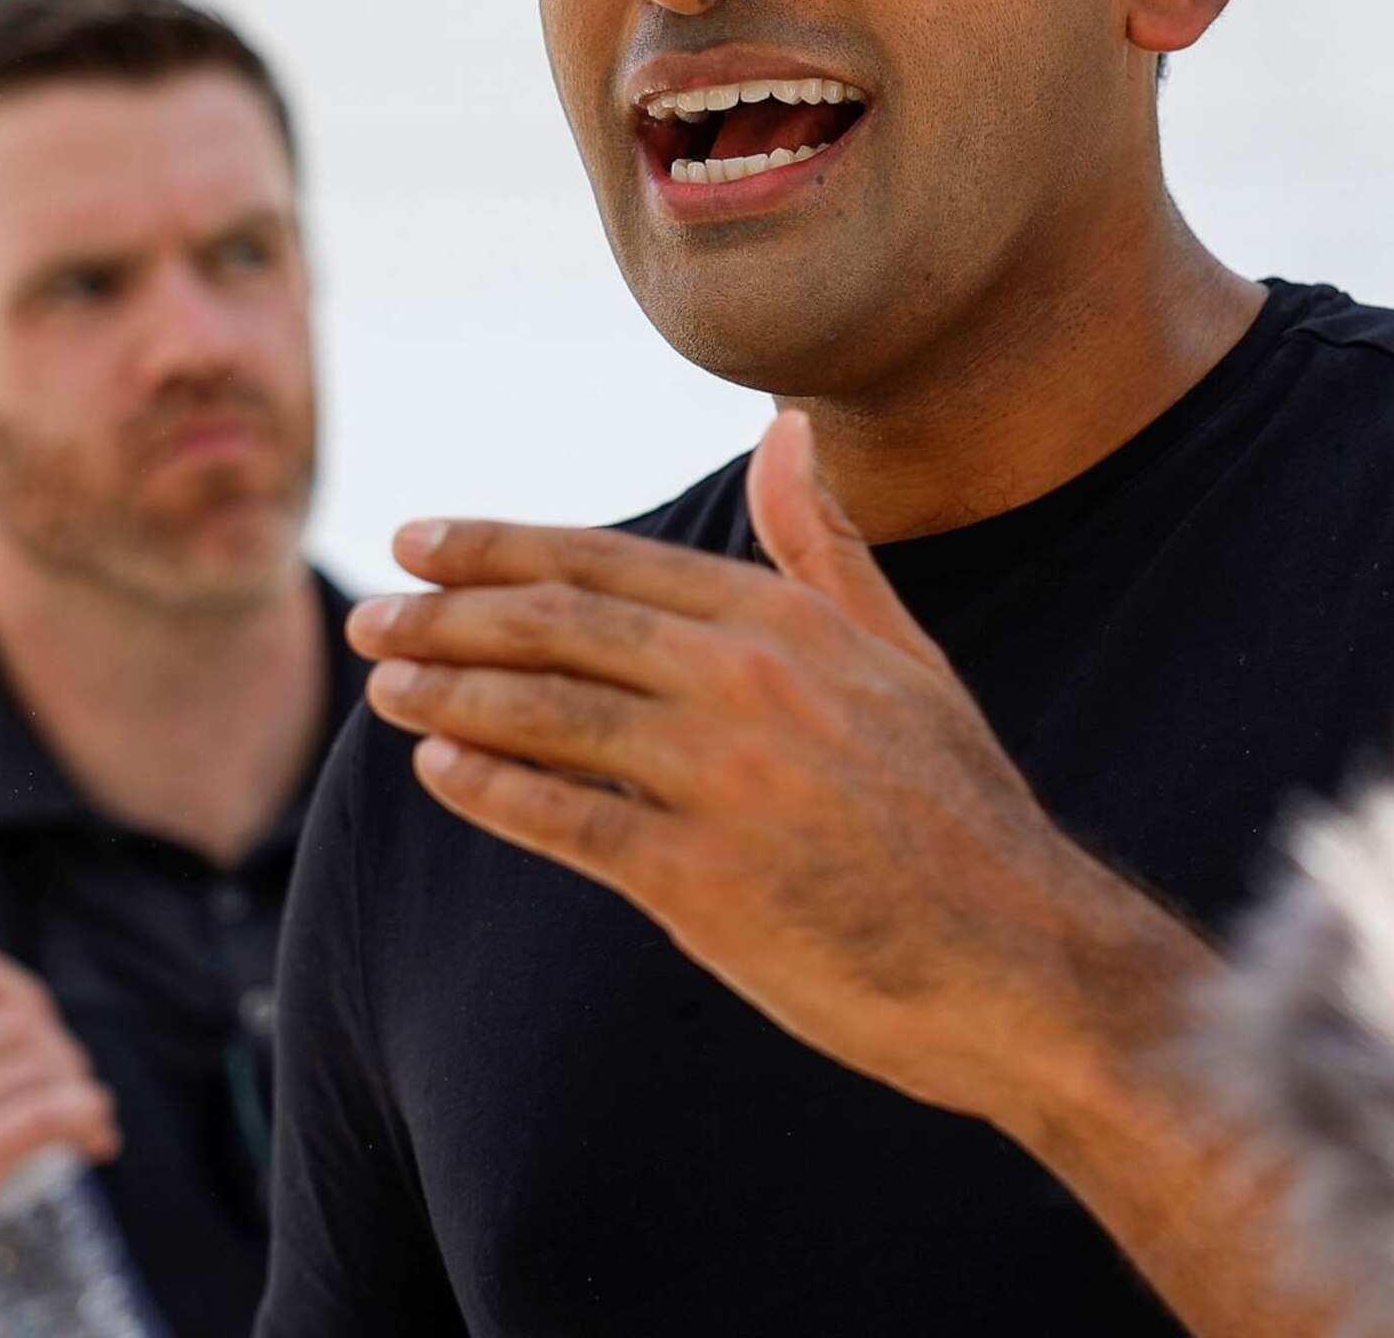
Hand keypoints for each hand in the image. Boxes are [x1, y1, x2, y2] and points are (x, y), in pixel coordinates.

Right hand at [0, 941, 118, 1337]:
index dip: (23, 995)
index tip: (41, 1031)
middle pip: (14, 1023)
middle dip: (58, 1050)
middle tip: (73, 1084)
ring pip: (38, 1068)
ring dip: (80, 1089)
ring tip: (87, 1118)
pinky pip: (47, 1114)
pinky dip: (87, 1117)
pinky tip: (96, 1136)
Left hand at [349, 409, 1212, 1130]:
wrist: (1023, 960)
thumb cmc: (961, 810)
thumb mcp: (905, 657)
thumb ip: (825, 548)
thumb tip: (785, 433)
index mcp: (787, 624)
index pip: (608, 563)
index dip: (500, 547)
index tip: (419, 541)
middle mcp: (749, 684)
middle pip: (559, 626)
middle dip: (448, 614)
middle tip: (370, 614)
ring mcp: (725, 781)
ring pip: (549, 714)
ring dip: (451, 695)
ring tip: (386, 687)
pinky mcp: (706, 880)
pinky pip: (571, 821)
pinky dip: (494, 792)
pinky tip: (441, 774)